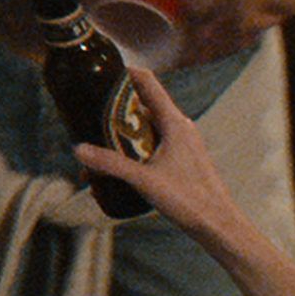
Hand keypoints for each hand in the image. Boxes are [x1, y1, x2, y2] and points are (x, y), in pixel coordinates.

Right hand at [74, 71, 249, 243]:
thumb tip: (78, 149)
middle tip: (88, 115)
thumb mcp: (143, 179)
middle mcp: (179, 127)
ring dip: (123, 133)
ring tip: (98, 146)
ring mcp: (182, 142)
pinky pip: (153, 143)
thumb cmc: (186, 197)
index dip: (126, 74)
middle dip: (116, 110)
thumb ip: (111, 163)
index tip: (103, 73)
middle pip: (144, 106)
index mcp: (174, 123)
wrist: (216, 222)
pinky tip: (118, 166)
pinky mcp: (181, 157)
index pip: (148, 85)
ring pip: (147, 127)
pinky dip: (134, 147)